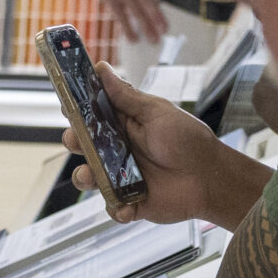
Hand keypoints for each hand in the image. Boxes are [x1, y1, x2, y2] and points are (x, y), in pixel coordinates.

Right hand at [63, 60, 269, 226]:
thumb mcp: (157, 112)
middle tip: (79, 140)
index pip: (91, 115)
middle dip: (74, 141)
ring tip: (93, 177)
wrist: (210, 179)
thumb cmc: (188, 140)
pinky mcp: (127, 201)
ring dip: (86, 177)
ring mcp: (120, 176)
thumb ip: (126, 96)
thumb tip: (102, 69)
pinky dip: (116, 209)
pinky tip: (128, 206)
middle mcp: (117, 150)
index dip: (76, 110)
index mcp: (123, 125)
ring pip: (88, 177)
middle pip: (82, 145)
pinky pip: (110, 207)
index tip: (68, 105)